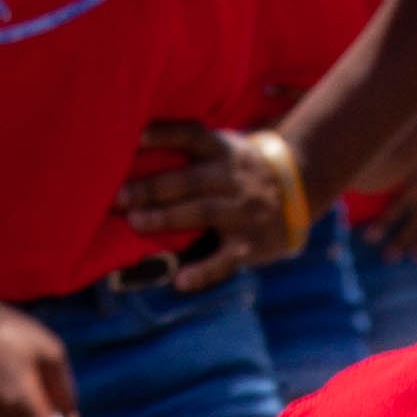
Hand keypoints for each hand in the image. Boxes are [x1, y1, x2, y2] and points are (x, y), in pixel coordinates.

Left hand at [121, 120, 302, 268]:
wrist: (300, 189)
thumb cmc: (243, 169)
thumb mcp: (224, 148)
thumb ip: (189, 149)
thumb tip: (131, 147)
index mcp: (223, 150)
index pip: (191, 135)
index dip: (163, 134)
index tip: (134, 136)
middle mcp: (233, 178)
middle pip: (190, 179)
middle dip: (153, 188)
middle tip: (117, 196)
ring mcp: (243, 211)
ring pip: (203, 213)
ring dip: (168, 218)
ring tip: (136, 222)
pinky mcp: (250, 243)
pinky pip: (225, 259)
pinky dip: (203, 272)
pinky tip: (180, 281)